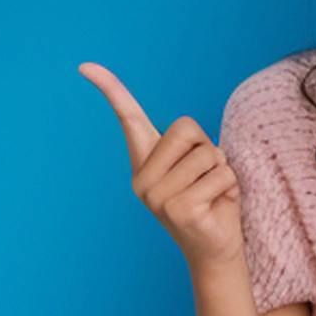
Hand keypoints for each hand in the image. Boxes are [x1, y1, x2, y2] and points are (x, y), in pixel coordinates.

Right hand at [78, 62, 245, 268]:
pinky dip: (231, 187)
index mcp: (144, 163)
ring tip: (213, 194)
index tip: (85, 65)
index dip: (110, 89)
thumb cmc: (212, 201)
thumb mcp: (200, 165)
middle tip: (207, 178)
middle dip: (209, 149)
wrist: (216, 250)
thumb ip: (190, 146)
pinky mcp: (179, 208)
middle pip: (187, 128)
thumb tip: (190, 136)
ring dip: (223, 171)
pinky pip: (221, 174)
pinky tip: (217, 206)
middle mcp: (142, 178)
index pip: (127, 118)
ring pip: (208, 153)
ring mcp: (156, 196)